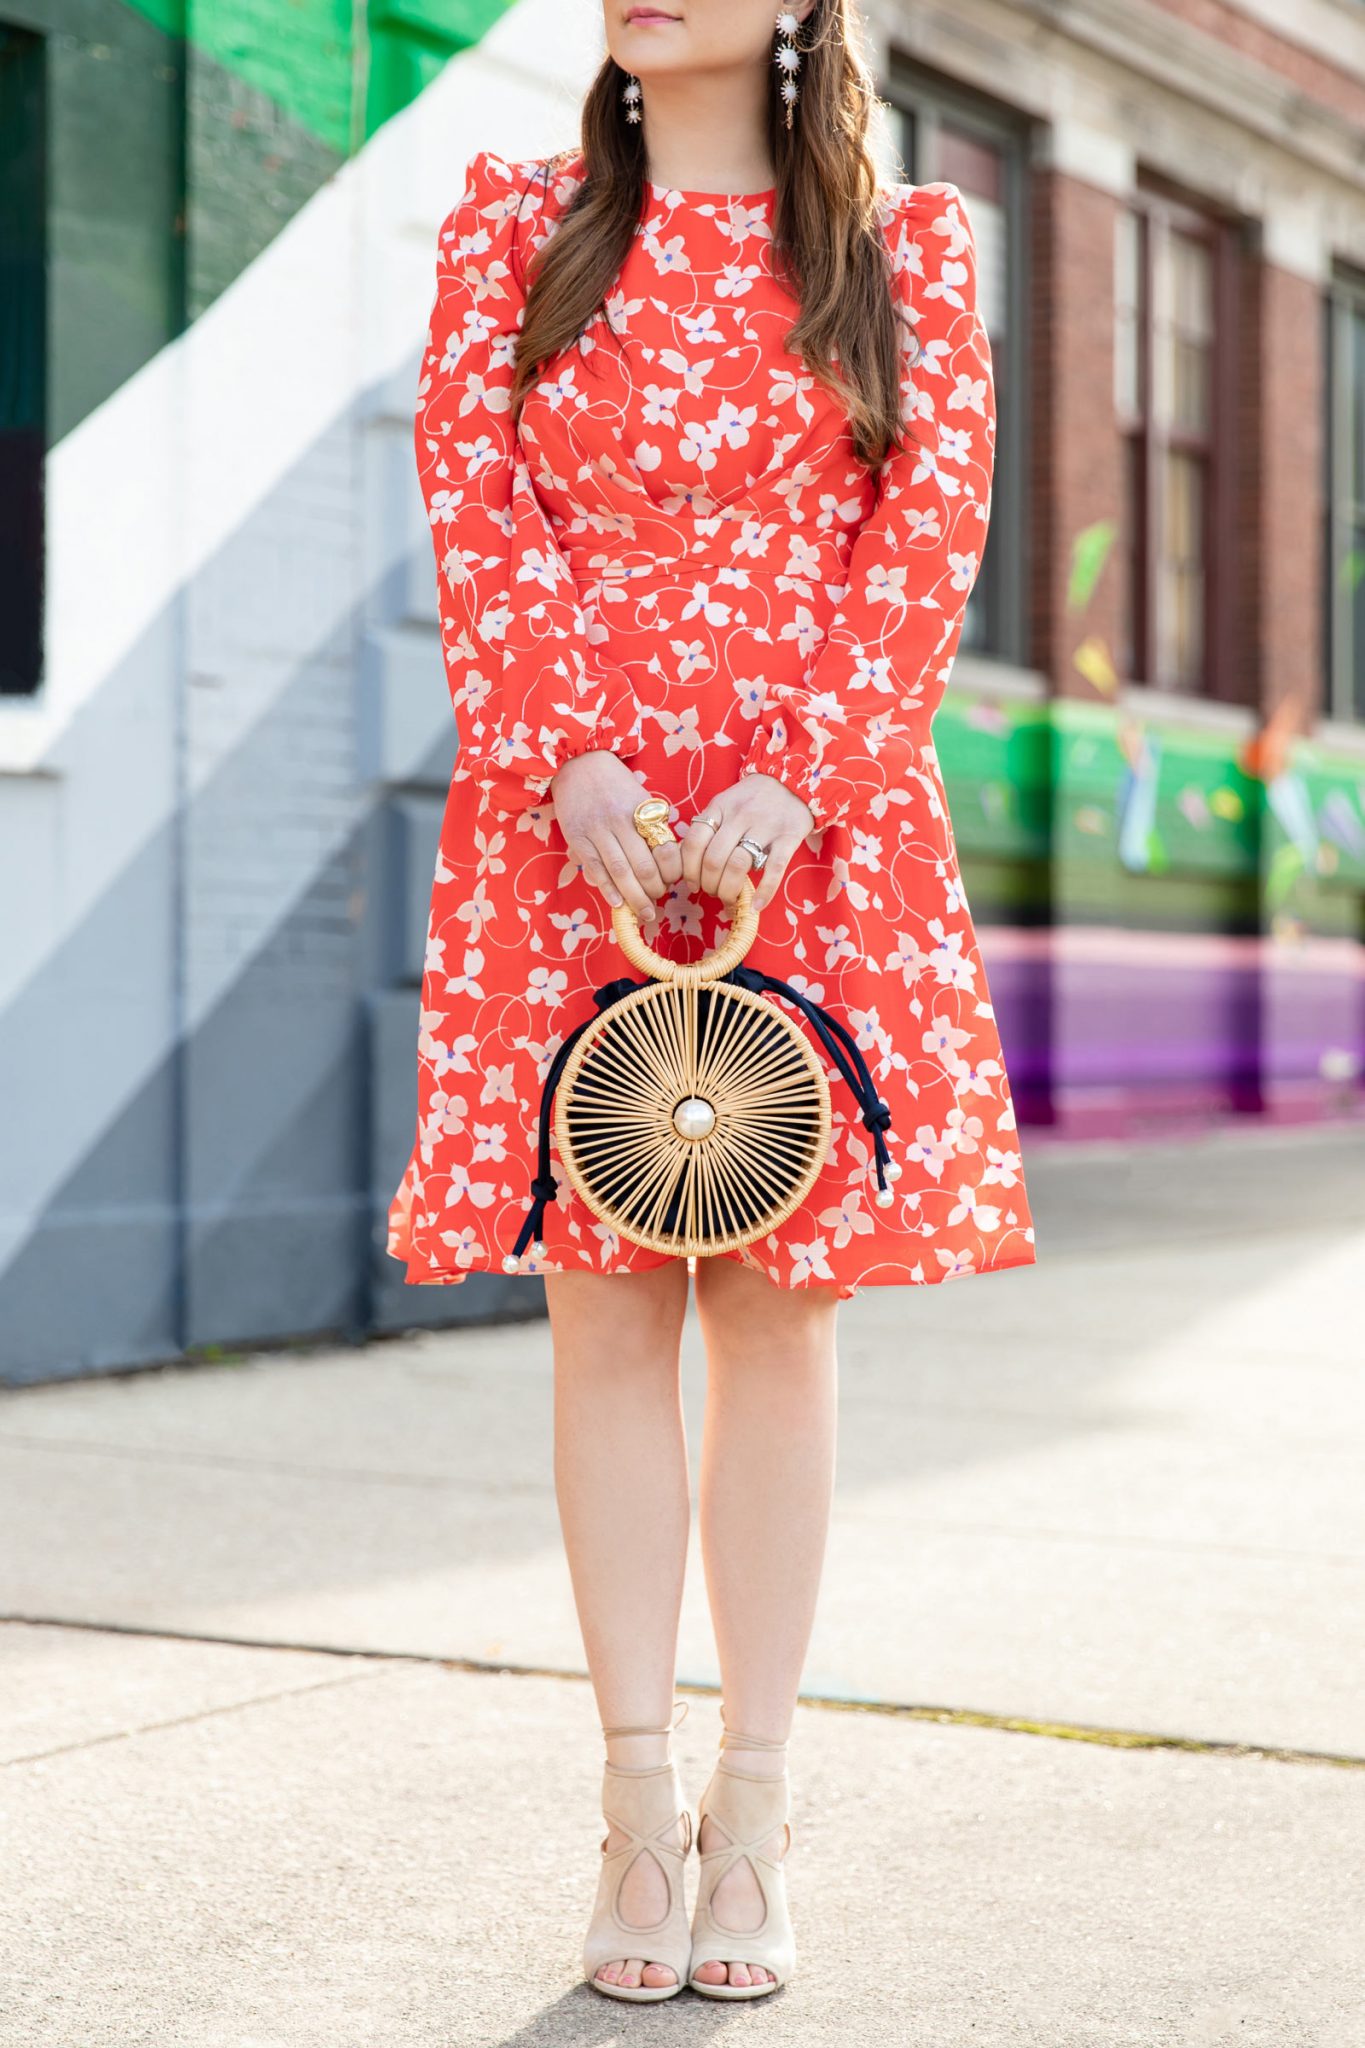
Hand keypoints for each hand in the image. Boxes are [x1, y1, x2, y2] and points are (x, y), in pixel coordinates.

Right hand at [549, 751, 681, 925]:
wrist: (578, 764)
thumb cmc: (615, 785)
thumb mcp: (641, 799)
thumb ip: (652, 828)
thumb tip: (666, 865)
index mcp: (643, 811)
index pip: (665, 850)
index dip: (672, 873)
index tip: (672, 883)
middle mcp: (622, 821)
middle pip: (644, 867)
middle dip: (653, 892)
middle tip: (656, 903)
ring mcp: (598, 830)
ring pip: (620, 872)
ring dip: (634, 897)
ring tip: (643, 912)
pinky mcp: (578, 838)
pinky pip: (596, 869)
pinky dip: (608, 889)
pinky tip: (619, 904)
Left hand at [680, 773, 814, 913]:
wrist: (792, 780)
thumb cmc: (753, 799)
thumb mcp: (725, 803)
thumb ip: (710, 827)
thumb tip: (691, 867)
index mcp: (719, 807)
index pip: (693, 842)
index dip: (689, 870)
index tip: (693, 884)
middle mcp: (740, 815)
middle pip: (713, 859)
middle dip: (708, 884)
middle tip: (713, 892)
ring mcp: (765, 825)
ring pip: (738, 865)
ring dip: (729, 890)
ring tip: (729, 897)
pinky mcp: (788, 836)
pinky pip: (774, 869)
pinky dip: (764, 891)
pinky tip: (756, 905)